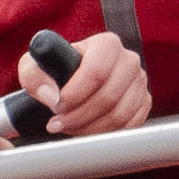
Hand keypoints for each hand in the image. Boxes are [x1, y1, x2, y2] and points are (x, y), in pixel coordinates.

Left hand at [31, 36, 157, 142]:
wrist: (73, 80)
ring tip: (68, 128)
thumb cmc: (56, 70)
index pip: (97, 71)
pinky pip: (129, 126)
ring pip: (120, 115)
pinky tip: (86, 130)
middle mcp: (128, 60)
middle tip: (57, 123)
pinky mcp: (143, 103)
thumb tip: (51, 95)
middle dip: (79, 116)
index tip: (57, 105)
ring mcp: (139, 83)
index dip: (75, 94)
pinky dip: (105, 134)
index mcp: (107, 44)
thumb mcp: (35, 66)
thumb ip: (35, 76)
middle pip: (109, 97)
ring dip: (90, 128)